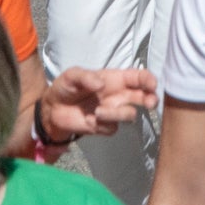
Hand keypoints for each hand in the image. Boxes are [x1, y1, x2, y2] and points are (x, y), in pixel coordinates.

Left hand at [39, 66, 160, 143]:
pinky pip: (112, 128)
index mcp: (114, 79)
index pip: (137, 78)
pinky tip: (89, 120)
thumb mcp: (72, 76)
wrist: (52, 109)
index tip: (151, 84)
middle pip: (143, 97)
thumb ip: (85, 77)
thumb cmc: (66, 87)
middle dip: (151, 99)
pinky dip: (101, 125)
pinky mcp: (105, 126)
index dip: (148, 80)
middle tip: (150, 103)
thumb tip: (101, 84)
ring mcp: (113, 112)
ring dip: (116, 114)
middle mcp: (118, 95)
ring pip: (129, 115)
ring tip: (97, 112)